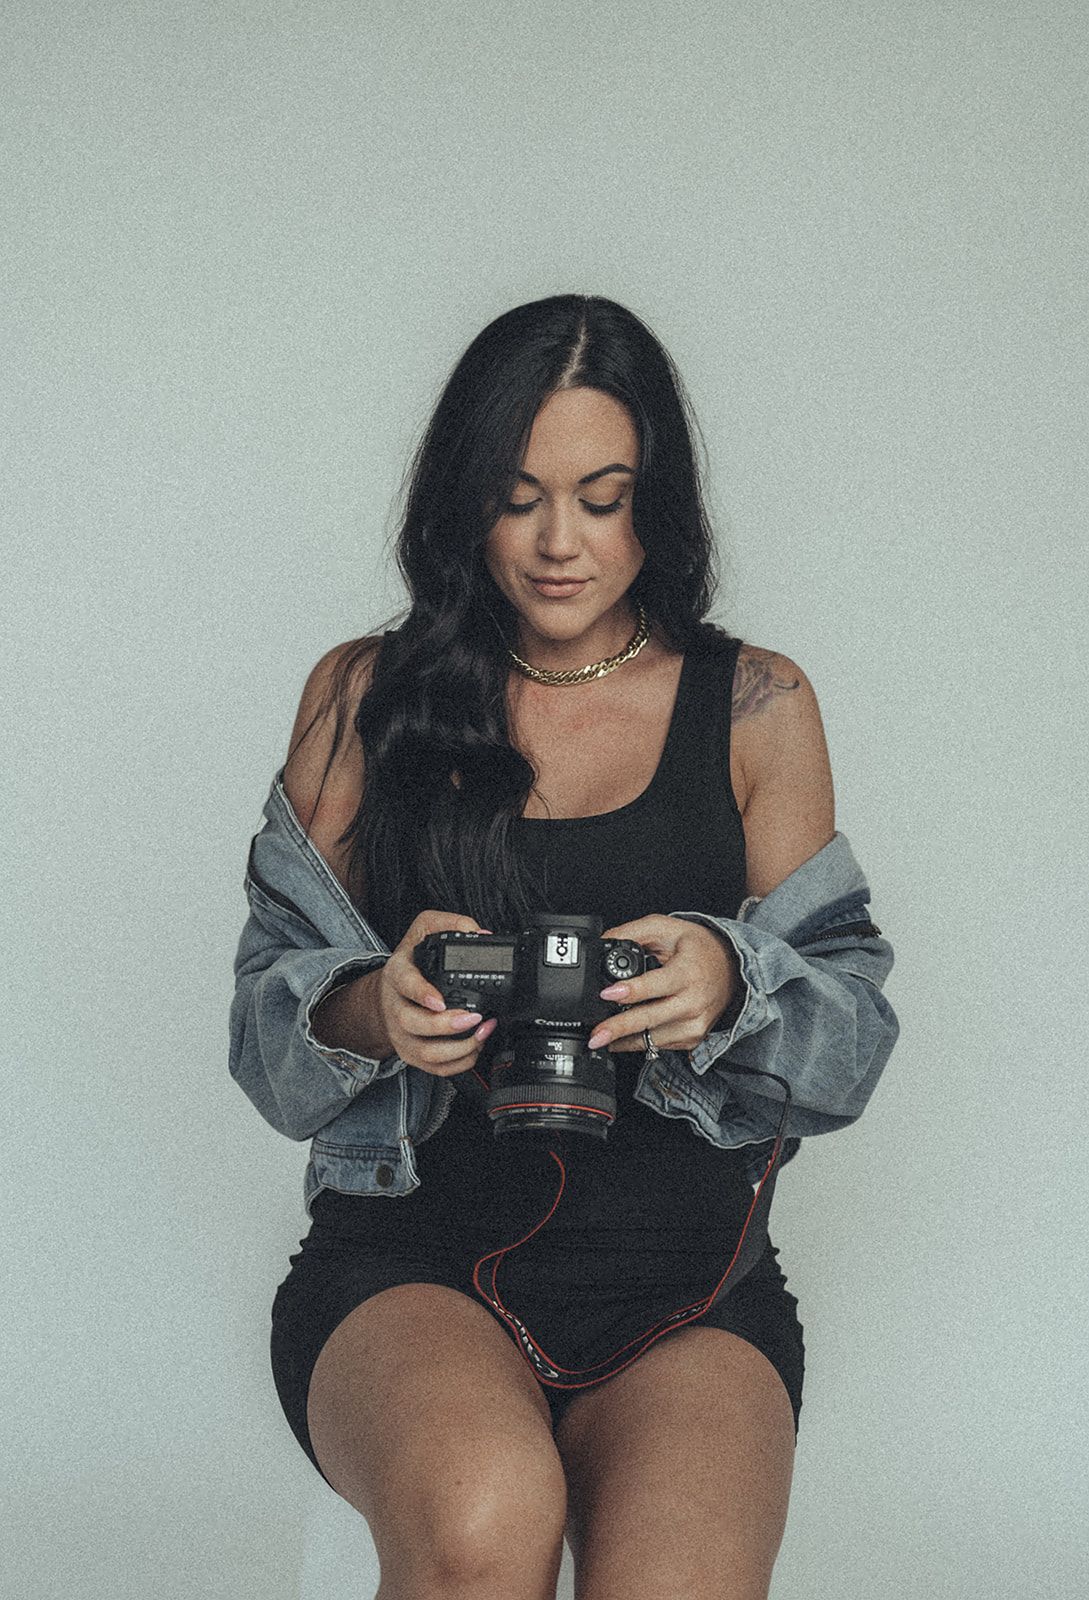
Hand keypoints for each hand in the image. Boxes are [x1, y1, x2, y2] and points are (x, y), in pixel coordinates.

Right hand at [376, 910, 498, 1074]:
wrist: (387, 993)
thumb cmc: (410, 962)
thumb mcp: (424, 930)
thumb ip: (450, 923)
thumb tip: (479, 933)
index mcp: (397, 974)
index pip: (405, 984)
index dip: (422, 994)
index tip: (440, 1000)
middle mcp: (396, 1007)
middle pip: (414, 1024)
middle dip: (447, 1025)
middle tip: (474, 1017)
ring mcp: (402, 1034)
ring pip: (426, 1053)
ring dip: (458, 1048)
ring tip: (482, 1033)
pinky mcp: (412, 1054)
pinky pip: (435, 1068)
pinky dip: (460, 1063)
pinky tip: (476, 1047)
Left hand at [586, 915, 739, 1053]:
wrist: (732, 970)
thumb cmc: (698, 948)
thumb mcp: (666, 928)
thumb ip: (633, 932)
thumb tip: (602, 942)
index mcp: (687, 972)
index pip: (657, 984)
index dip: (631, 990)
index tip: (608, 994)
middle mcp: (693, 1001)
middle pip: (651, 1018)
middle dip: (619, 1028)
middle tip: (595, 1035)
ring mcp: (694, 1024)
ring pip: (652, 1038)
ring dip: (623, 1040)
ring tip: (601, 1037)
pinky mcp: (692, 1038)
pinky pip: (659, 1045)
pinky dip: (637, 1042)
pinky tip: (622, 1038)